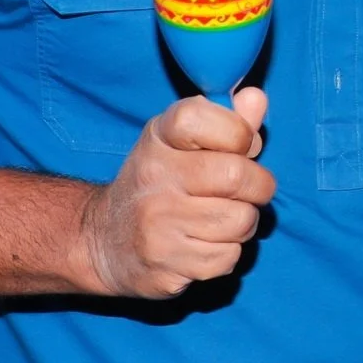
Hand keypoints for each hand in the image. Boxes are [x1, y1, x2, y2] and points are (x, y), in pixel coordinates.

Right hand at [78, 89, 274, 297]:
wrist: (104, 240)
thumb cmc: (158, 183)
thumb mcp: (181, 142)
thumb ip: (225, 120)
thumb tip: (257, 97)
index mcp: (159, 138)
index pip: (201, 118)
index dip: (238, 132)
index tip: (242, 145)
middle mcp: (154, 177)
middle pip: (236, 176)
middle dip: (259, 185)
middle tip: (250, 190)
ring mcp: (158, 223)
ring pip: (240, 221)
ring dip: (243, 222)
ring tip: (222, 218)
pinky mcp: (166, 264)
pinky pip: (229, 257)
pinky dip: (227, 252)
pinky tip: (204, 243)